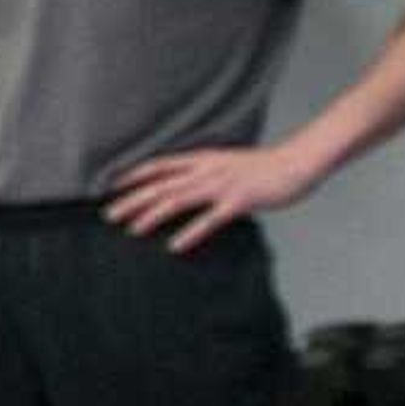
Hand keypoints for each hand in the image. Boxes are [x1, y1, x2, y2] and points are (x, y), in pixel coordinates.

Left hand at [103, 142, 317, 252]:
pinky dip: (191, 233)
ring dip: (152, 215)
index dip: (133, 175)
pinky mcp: (238, 202)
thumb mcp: (226, 162)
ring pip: (178, 200)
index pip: (159, 165)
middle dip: (132, 200)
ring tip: (131, 229)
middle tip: (107, 215)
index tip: (109, 187)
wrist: (297, 163)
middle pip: (161, 185)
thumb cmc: (262, 167)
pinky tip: (175, 246)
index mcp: (202, 159)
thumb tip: (183, 182)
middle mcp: (206, 170)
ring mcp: (221, 186)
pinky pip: (210, 220)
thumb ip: (203, 170)